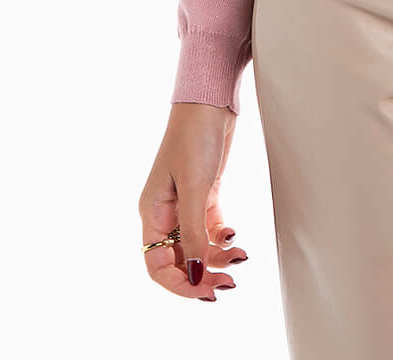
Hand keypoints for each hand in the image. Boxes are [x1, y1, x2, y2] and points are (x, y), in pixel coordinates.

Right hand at [139, 102, 245, 300]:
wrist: (211, 101)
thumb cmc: (195, 137)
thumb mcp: (195, 187)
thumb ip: (194, 232)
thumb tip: (197, 274)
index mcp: (152, 213)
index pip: (157, 265)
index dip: (179, 284)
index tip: (205, 291)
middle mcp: (165, 213)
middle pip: (179, 260)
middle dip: (202, 275)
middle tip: (228, 285)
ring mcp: (185, 204)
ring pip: (198, 246)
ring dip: (217, 258)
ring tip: (241, 257)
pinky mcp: (204, 193)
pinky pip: (209, 229)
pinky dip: (222, 239)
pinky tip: (235, 238)